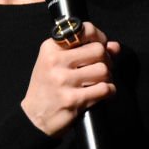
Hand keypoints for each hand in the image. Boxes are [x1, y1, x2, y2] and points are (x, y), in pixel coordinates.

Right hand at [20, 22, 119, 136]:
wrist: (34, 117)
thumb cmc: (47, 88)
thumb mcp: (57, 64)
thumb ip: (84, 51)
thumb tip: (114, 46)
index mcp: (51, 49)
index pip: (84, 30)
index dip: (99, 38)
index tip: (101, 46)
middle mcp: (55, 62)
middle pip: (98, 51)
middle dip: (106, 60)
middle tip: (101, 69)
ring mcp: (63, 81)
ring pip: (103, 70)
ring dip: (107, 78)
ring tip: (99, 82)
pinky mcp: (72, 99)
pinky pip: (104, 89)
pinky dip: (109, 91)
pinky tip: (102, 93)